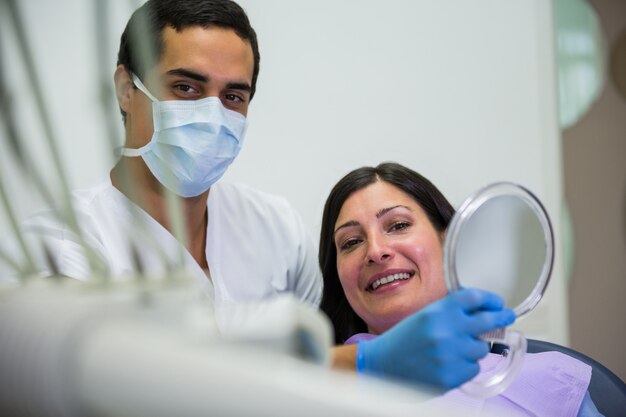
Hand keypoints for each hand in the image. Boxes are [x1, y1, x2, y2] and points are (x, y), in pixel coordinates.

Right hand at [357, 288, 515, 389]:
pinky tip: (448, 363)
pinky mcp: (451, 376)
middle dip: (501, 318)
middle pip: (488, 320)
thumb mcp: (425, 316)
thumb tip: (483, 312)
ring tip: (453, 349)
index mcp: (437, 311)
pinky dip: (465, 366)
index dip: (490, 299)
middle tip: (507, 317)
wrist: (382, 365)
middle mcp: (445, 330)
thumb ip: (451, 312)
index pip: (474, 297)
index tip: (498, 303)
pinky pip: (473, 368)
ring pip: (482, 348)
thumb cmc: (403, 340)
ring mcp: (450, 354)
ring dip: (474, 347)